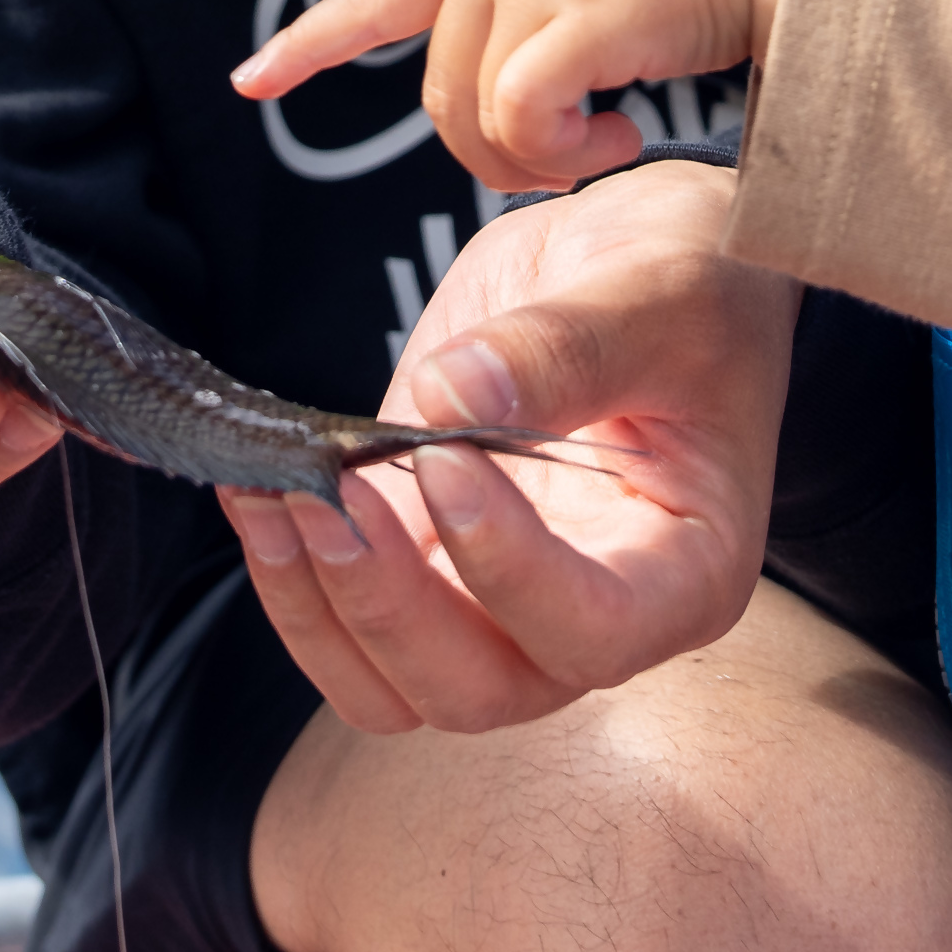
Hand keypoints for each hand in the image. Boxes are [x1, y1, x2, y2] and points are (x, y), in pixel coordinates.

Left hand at [216, 159, 794, 733]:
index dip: (510, 574)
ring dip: (318, 604)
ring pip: (392, 686)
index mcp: (686, 573)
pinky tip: (260, 487)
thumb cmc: (691, 284)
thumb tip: (446, 399)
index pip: (594, 632)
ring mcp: (501, 603)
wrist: (645, 260)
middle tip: (329, 497)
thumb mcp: (657, 295)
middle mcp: (593, 618)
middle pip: (478, 691)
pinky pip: (348, 622)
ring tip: (272, 493)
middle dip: (388, 610)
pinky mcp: (429, 562)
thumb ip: (565, 348)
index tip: (446, 459)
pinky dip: (293, 574)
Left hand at [231, 0, 803, 188]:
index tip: (250, 81)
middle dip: (494, 153)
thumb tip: (494, 90)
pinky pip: (523, 118)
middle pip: (439, 94)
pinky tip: (618, 134)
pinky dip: (563, 148)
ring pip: (479, 117)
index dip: (312, 43)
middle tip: (569, 154)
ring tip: (603, 138)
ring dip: (539, 157)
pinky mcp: (577, 15)